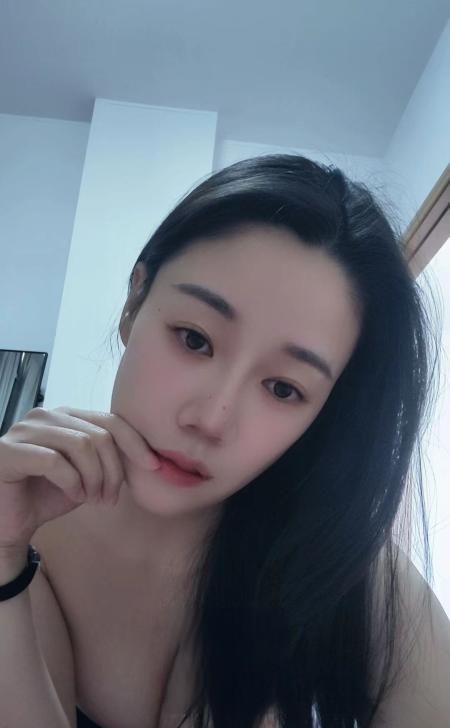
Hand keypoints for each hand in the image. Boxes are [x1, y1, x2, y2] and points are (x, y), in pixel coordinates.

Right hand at [0, 406, 159, 549]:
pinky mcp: (8, 452)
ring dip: (95, 478)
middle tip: (110, 498)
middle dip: (113, 470)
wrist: (10, 523)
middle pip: (99, 434)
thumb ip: (109, 459)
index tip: (154, 465)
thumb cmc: (48, 496)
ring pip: (81, 445)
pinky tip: (74, 496)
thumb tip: (148, 456)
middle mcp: (44, 415)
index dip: (135, 442)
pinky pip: (54, 462)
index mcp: (65, 416)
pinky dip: (72, 483)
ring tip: (94, 499)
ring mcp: (24, 430)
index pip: (110, 420)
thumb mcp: (87, 475)